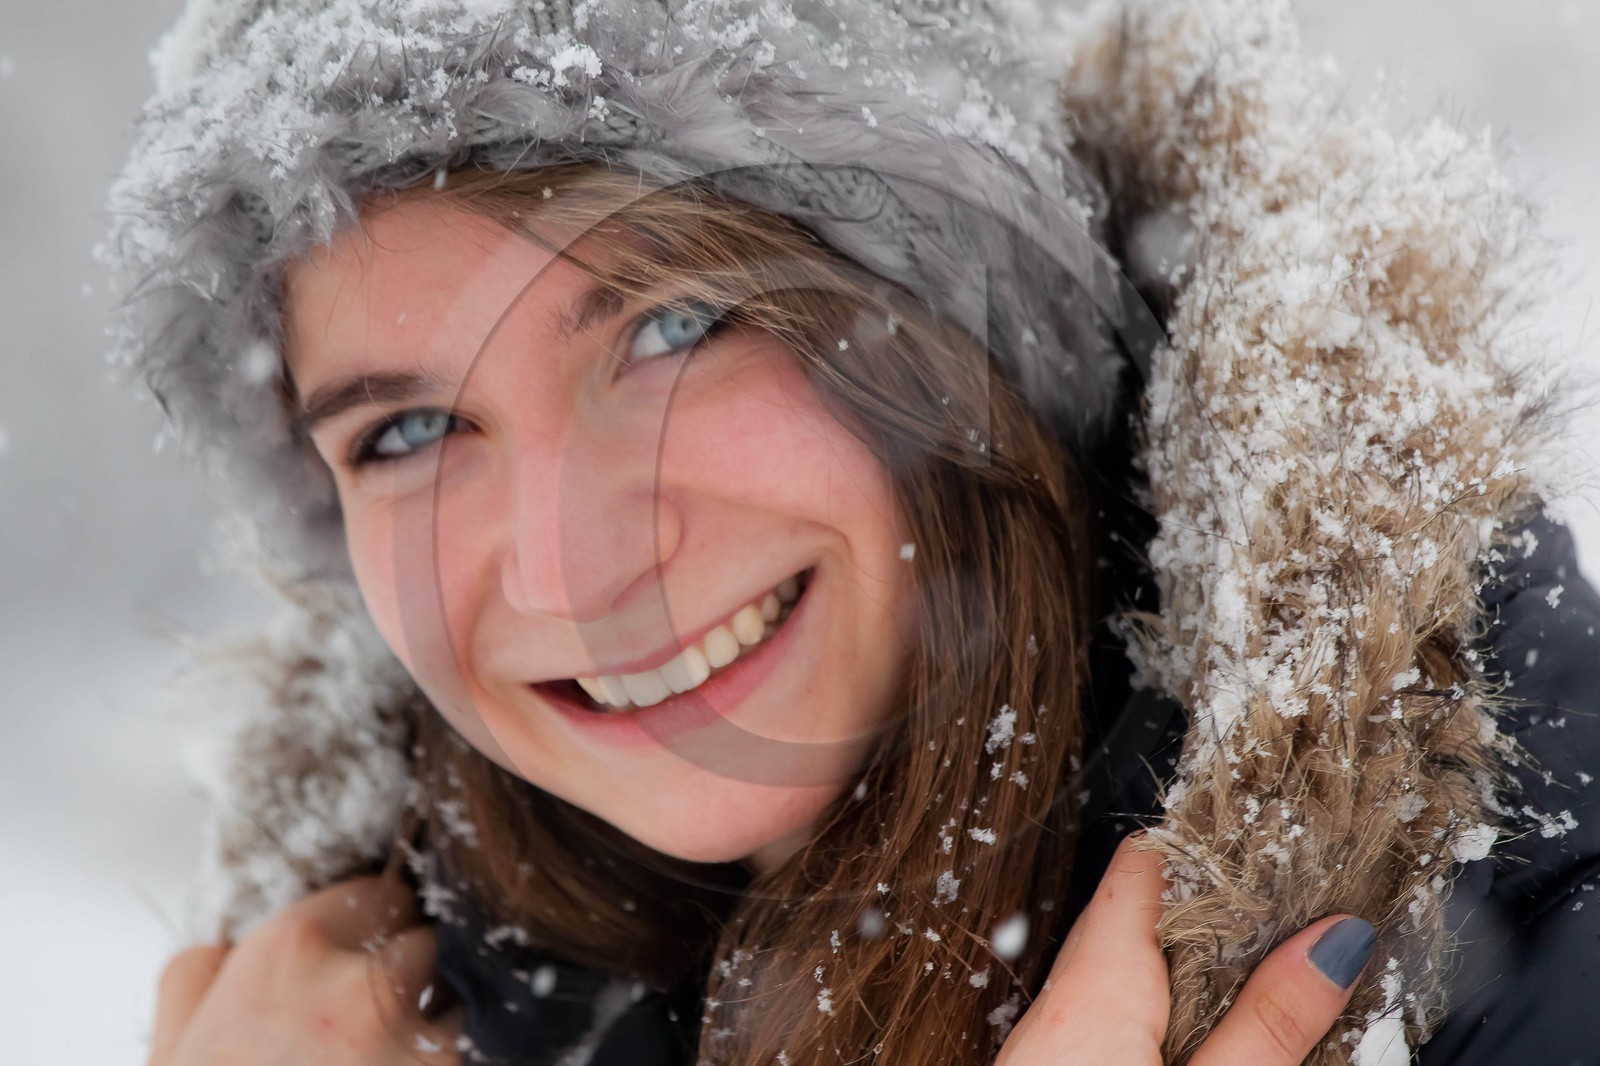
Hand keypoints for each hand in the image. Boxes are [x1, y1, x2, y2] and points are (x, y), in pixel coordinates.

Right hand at [148, 874, 464, 1064]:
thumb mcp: (170, 1051)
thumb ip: (196, 979)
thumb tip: (224, 944)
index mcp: (286, 953)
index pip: (378, 891)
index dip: (377, 927)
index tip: (370, 955)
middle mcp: (359, 986)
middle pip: (431, 939)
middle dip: (418, 974)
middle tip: (385, 1021)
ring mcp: (415, 1042)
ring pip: (468, 993)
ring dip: (450, 1018)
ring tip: (402, 1058)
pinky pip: (489, 1044)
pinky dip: (470, 1055)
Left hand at [997, 836, 1375, 1064]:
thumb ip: (1271, 1021)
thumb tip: (1336, 938)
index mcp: (1094, 984)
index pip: (1147, 867)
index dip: (1215, 841)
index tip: (1283, 830)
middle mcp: (1063, 1003)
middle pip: (1147, 921)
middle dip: (1229, 915)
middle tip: (1315, 905)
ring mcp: (1055, 1045)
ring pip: (1141, 979)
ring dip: (1210, 975)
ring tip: (1290, 968)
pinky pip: (1125, 1027)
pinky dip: (1177, 1022)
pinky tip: (1228, 1040)